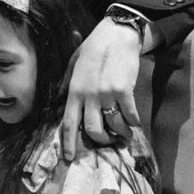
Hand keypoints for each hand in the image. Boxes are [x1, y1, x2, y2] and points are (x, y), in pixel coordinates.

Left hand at [59, 16, 143, 159]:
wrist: (117, 35)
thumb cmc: (94, 47)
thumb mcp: (73, 63)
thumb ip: (65, 83)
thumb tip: (58, 100)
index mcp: (74, 91)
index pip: (68, 122)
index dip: (69, 143)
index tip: (69, 158)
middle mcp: (88, 96)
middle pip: (92, 129)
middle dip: (100, 141)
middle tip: (107, 142)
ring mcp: (106, 94)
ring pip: (113, 125)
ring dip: (121, 134)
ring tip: (125, 135)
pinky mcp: (124, 91)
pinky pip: (129, 114)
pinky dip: (133, 122)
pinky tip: (135, 122)